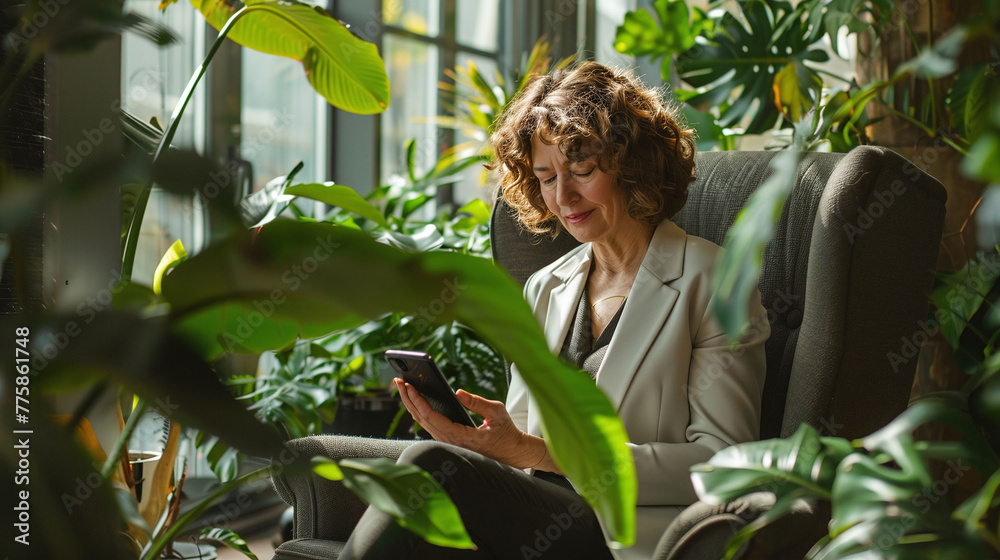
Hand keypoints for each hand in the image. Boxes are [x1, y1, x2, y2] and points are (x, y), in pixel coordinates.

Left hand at [394, 378, 544, 468]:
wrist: (512, 453)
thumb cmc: (506, 433)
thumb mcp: (497, 413)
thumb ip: (477, 403)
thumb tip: (458, 392)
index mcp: (462, 437)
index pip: (432, 418)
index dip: (418, 401)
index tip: (409, 387)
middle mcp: (452, 443)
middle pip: (422, 420)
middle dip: (408, 399)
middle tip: (398, 381)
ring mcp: (449, 443)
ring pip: (423, 423)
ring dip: (412, 405)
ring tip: (403, 387)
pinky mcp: (450, 441)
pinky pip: (430, 426)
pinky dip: (420, 411)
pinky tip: (415, 400)